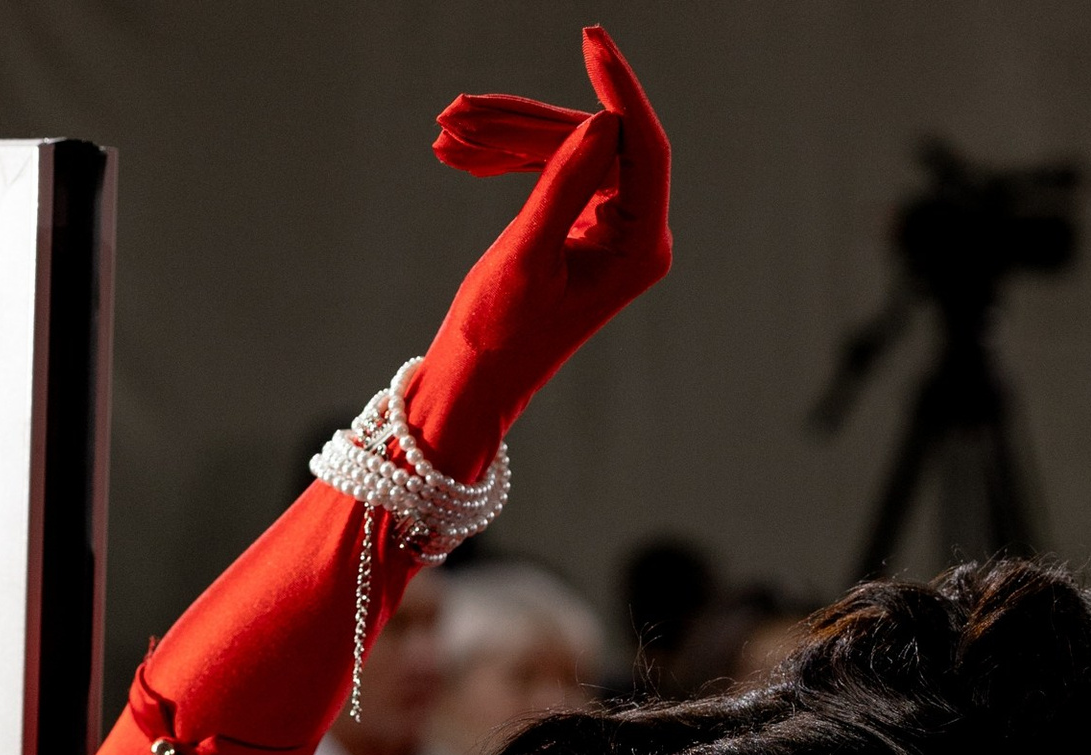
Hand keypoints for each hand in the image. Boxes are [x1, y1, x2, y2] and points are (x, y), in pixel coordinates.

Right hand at [406, 26, 671, 482]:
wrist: (474, 380)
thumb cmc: (499, 333)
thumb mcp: (529, 252)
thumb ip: (566, 183)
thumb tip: (605, 119)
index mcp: (640, 249)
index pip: (644, 147)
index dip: (617, 88)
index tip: (589, 39)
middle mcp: (637, 236)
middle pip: (594, 144)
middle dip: (523, 125)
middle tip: (456, 115)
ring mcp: (611, 230)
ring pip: (565, 152)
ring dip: (505, 139)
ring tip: (446, 133)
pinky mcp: (582, 227)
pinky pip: (551, 172)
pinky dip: (506, 160)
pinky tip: (458, 154)